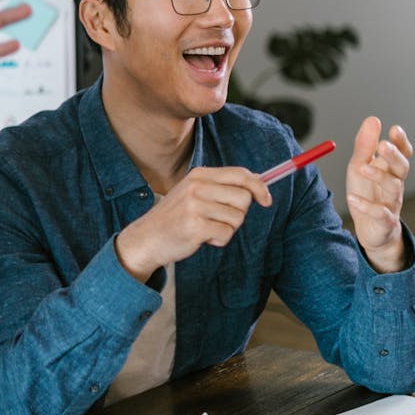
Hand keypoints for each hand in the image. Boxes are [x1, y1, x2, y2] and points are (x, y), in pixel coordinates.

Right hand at [114, 167, 271, 281]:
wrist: (147, 238)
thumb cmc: (176, 217)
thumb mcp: (194, 192)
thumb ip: (221, 186)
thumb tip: (257, 183)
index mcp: (200, 175)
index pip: (241, 174)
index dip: (259, 187)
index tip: (266, 200)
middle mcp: (197, 187)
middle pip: (244, 198)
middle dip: (238, 213)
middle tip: (219, 218)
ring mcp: (195, 206)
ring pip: (237, 218)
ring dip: (227, 229)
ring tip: (206, 228)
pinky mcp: (195, 227)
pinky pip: (226, 234)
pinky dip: (219, 240)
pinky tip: (202, 238)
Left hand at [345, 116, 412, 272]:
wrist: (369, 229)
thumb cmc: (366, 193)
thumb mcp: (360, 166)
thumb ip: (365, 145)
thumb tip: (373, 119)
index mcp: (390, 169)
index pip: (402, 153)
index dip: (401, 142)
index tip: (395, 129)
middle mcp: (395, 184)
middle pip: (402, 168)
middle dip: (394, 156)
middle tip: (383, 145)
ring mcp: (392, 203)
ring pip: (393, 188)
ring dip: (378, 176)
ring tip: (361, 168)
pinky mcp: (385, 221)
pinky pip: (380, 213)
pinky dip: (366, 206)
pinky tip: (352, 199)